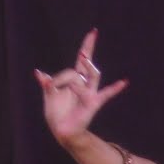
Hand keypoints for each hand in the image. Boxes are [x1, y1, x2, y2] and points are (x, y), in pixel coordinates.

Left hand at [35, 28, 127, 143]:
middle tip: (83, 53)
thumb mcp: (49, 97)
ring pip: (90, 75)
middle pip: (83, 65)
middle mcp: (84, 83)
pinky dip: (115, 88)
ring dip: (84, 71)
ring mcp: (90, 92)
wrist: (62, 131)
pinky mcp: (93, 102)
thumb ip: (48, 84)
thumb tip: (39, 73)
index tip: (94, 32)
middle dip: (83, 58)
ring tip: (80, 67)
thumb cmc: (57, 114)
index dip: (87, 46)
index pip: (81, 59)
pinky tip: (123, 81)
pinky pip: (105, 94)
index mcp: (73, 79)